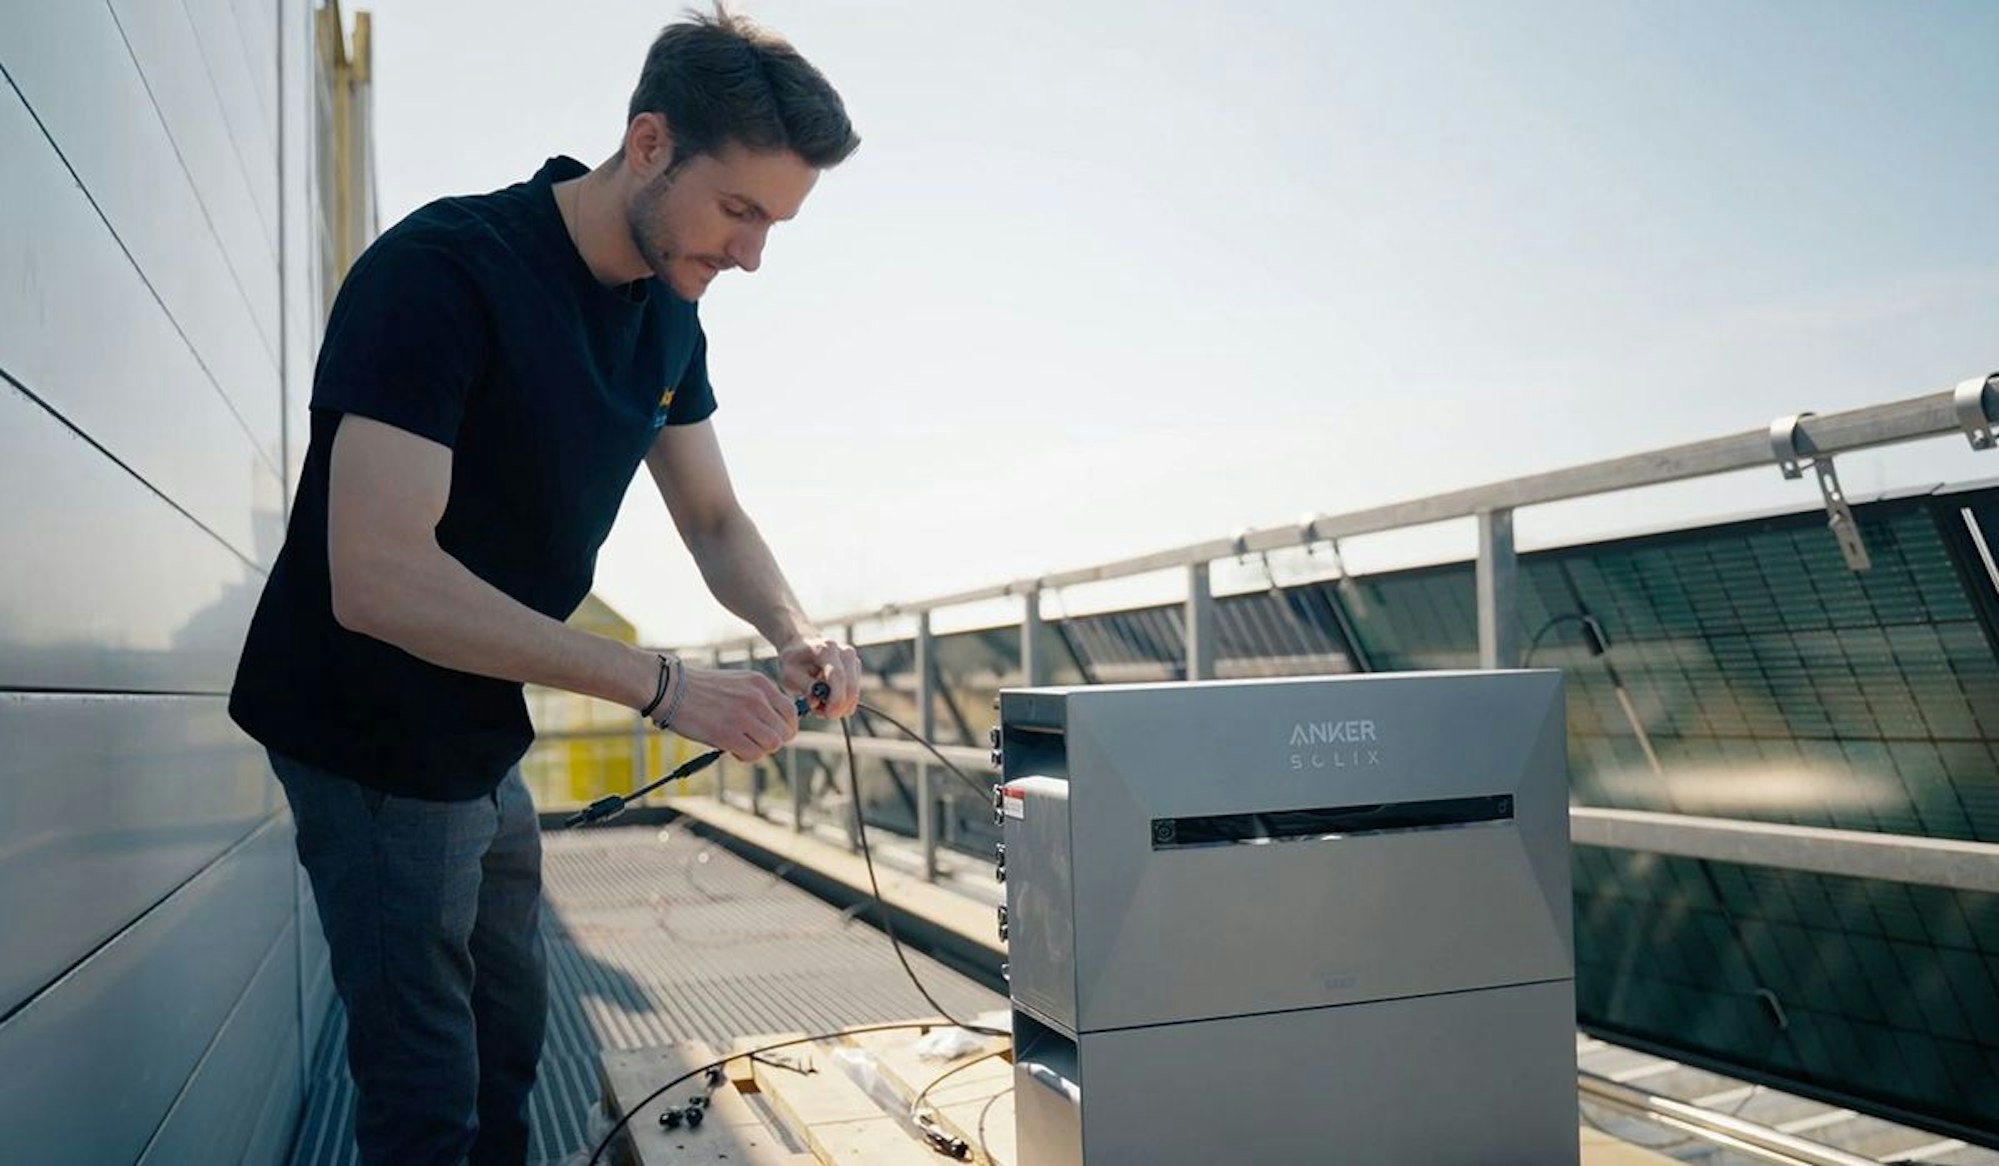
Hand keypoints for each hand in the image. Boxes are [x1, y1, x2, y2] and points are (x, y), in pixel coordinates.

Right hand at [664, 666, 798, 761]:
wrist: (670, 688)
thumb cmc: (701, 689)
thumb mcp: (738, 683)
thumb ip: (759, 700)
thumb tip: (775, 726)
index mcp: (760, 684)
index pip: (791, 712)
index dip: (786, 728)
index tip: (773, 734)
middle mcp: (756, 698)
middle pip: (784, 732)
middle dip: (772, 742)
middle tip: (753, 741)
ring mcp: (743, 716)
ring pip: (772, 745)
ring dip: (759, 750)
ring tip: (741, 745)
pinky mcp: (728, 734)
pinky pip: (753, 754)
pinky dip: (745, 757)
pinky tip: (731, 749)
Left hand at [778, 635, 860, 717]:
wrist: (801, 646)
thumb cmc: (794, 661)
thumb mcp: (790, 674)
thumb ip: (804, 687)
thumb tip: (816, 702)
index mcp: (826, 649)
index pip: (838, 677)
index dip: (836, 700)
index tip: (828, 714)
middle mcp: (845, 652)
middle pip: (851, 687)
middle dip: (838, 707)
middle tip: (819, 713)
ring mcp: (853, 660)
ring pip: (854, 694)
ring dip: (839, 706)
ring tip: (818, 704)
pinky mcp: (856, 669)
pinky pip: (854, 694)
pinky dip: (842, 702)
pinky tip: (826, 699)